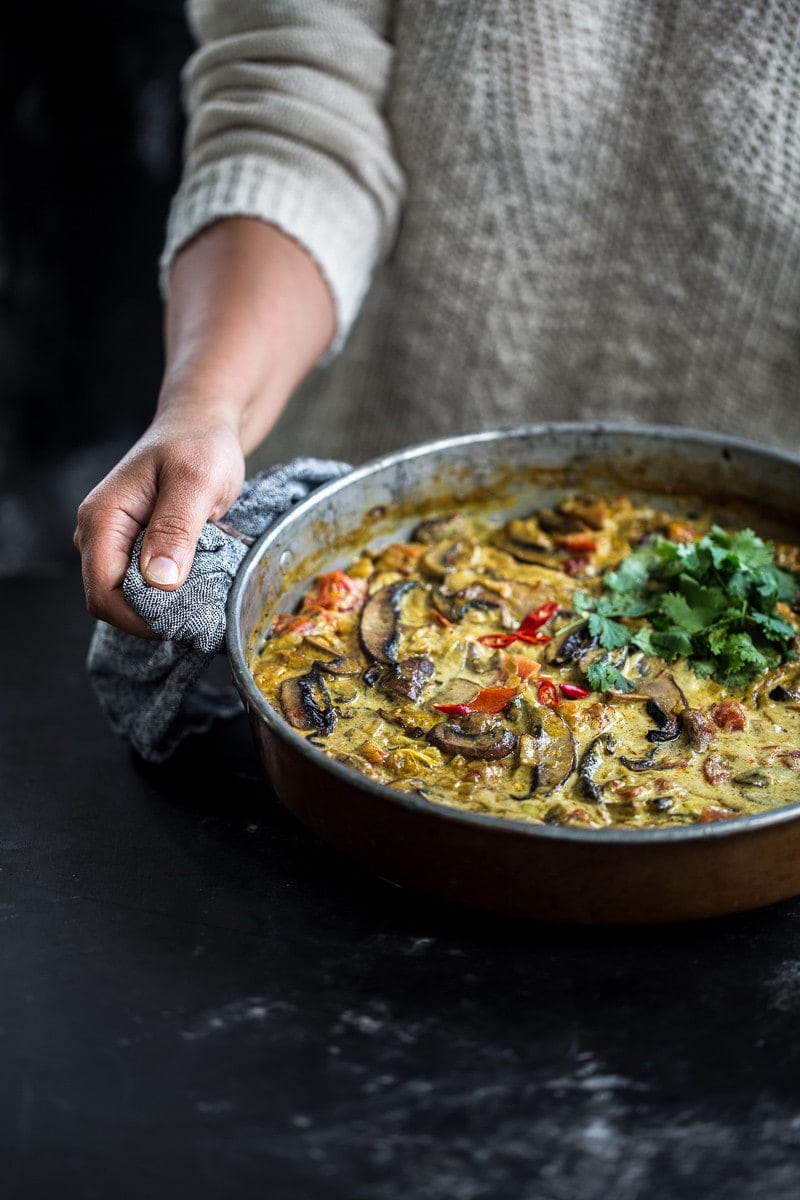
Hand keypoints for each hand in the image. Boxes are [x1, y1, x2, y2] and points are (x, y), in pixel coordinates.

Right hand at [74, 414, 245, 636]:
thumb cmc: (199, 444)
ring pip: (128, 596)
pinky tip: (198, 584)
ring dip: (164, 605)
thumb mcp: (196, 481)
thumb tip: (159, 580)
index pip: (102, 592)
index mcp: (102, 520)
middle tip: (201, 612)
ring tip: (203, 596)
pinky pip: (144, 585)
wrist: (201, 425)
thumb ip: (176, 529)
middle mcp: (98, 534)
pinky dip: (171, 593)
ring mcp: (115, 542)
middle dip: (153, 615)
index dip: (138, 616)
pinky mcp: (134, 547)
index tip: (183, 620)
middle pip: (111, 600)